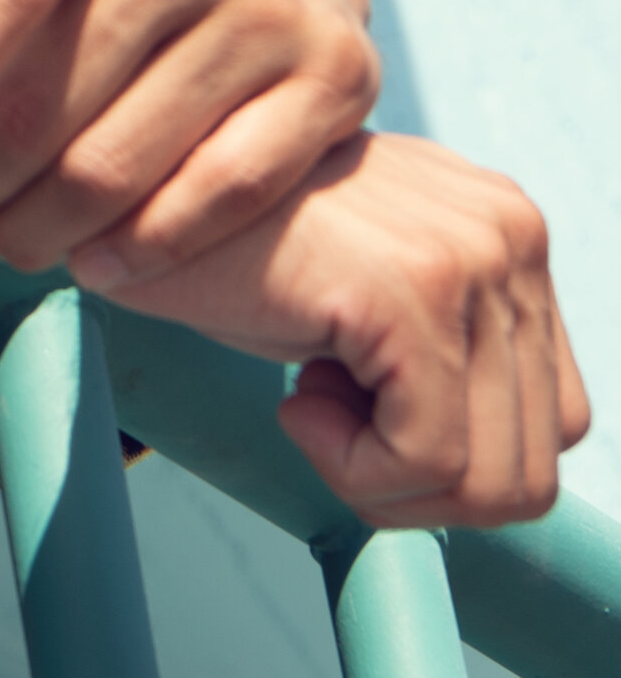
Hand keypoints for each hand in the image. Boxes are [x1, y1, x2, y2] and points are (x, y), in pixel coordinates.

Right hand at [72, 131, 587, 526]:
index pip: (552, 421)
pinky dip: (351, 469)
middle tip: (325, 416)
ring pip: (488, 480)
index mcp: (509, 231)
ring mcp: (476, 256)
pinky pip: (426, 460)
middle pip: (533, 464)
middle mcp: (513, 231)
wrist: (125, 192)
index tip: (351, 402)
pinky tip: (291, 395)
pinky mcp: (419, 290)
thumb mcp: (363, 299)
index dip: (448, 456)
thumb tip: (491, 483)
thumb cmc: (220, 251)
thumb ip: (444, 354)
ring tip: (305, 401)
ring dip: (382, 481)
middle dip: (418, 486)